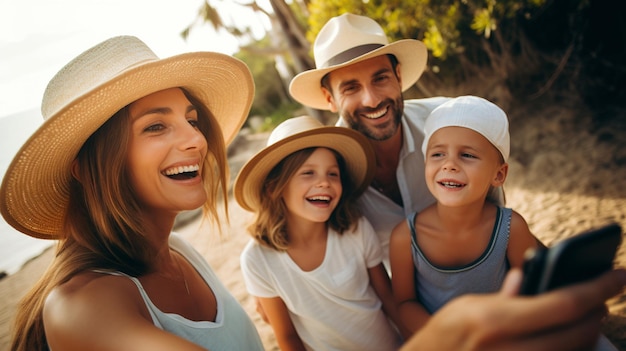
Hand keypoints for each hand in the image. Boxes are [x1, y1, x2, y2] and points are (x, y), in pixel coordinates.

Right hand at [400, 268, 625, 350]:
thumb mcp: (466, 307)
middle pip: (578, 333)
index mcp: (495, 320)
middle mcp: (510, 349)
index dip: (598, 289)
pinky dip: (569, 349)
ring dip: (587, 333)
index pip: (563, 303)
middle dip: (598, 312)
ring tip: (588, 316)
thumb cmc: (441, 337)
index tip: (618, 276)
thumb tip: (528, 279)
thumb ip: (504, 296)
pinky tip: (567, 337)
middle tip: (604, 297)